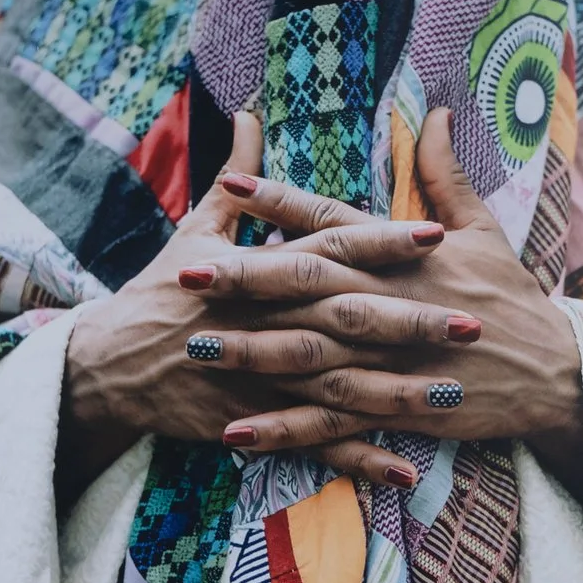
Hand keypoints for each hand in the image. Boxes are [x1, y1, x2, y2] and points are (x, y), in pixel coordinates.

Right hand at [58, 112, 457, 499]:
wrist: (110, 363)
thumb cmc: (160, 290)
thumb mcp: (196, 227)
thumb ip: (237, 175)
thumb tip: (250, 112)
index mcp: (263, 270)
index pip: (332, 249)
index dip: (385, 243)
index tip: (437, 236)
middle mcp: (267, 320)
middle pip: (348, 319)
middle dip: (412, 322)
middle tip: (472, 323)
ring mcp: (261, 375)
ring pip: (339, 385)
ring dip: (398, 395)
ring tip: (454, 397)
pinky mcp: (254, 420)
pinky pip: (313, 442)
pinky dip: (358, 459)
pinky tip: (404, 470)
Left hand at [180, 107, 582, 487]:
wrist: (556, 373)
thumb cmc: (515, 299)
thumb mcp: (484, 230)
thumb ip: (446, 175)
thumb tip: (435, 114)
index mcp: (403, 256)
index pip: (332, 222)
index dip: (279, 201)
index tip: (230, 182)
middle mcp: (390, 303)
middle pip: (306, 287)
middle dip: (243, 281)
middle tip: (186, 274)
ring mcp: (391, 359)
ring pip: (310, 355)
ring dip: (250, 354)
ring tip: (194, 347)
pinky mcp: (397, 407)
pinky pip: (331, 422)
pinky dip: (286, 429)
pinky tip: (238, 434)